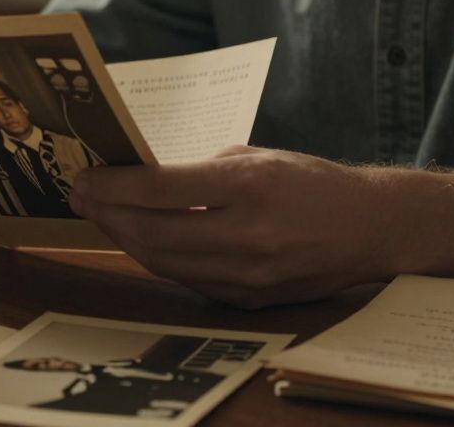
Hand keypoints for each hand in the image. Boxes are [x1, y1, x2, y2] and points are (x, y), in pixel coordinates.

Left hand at [68, 146, 408, 307]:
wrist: (371, 228)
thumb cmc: (311, 182)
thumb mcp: (257, 156)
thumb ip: (201, 169)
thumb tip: (143, 177)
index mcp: (249, 186)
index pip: (160, 189)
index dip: (114, 185)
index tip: (85, 177)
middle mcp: (248, 234)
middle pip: (152, 232)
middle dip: (107, 214)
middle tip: (82, 197)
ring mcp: (249, 274)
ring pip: (164, 262)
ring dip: (124, 240)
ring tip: (103, 218)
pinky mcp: (250, 298)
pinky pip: (188, 280)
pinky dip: (158, 259)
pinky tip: (140, 240)